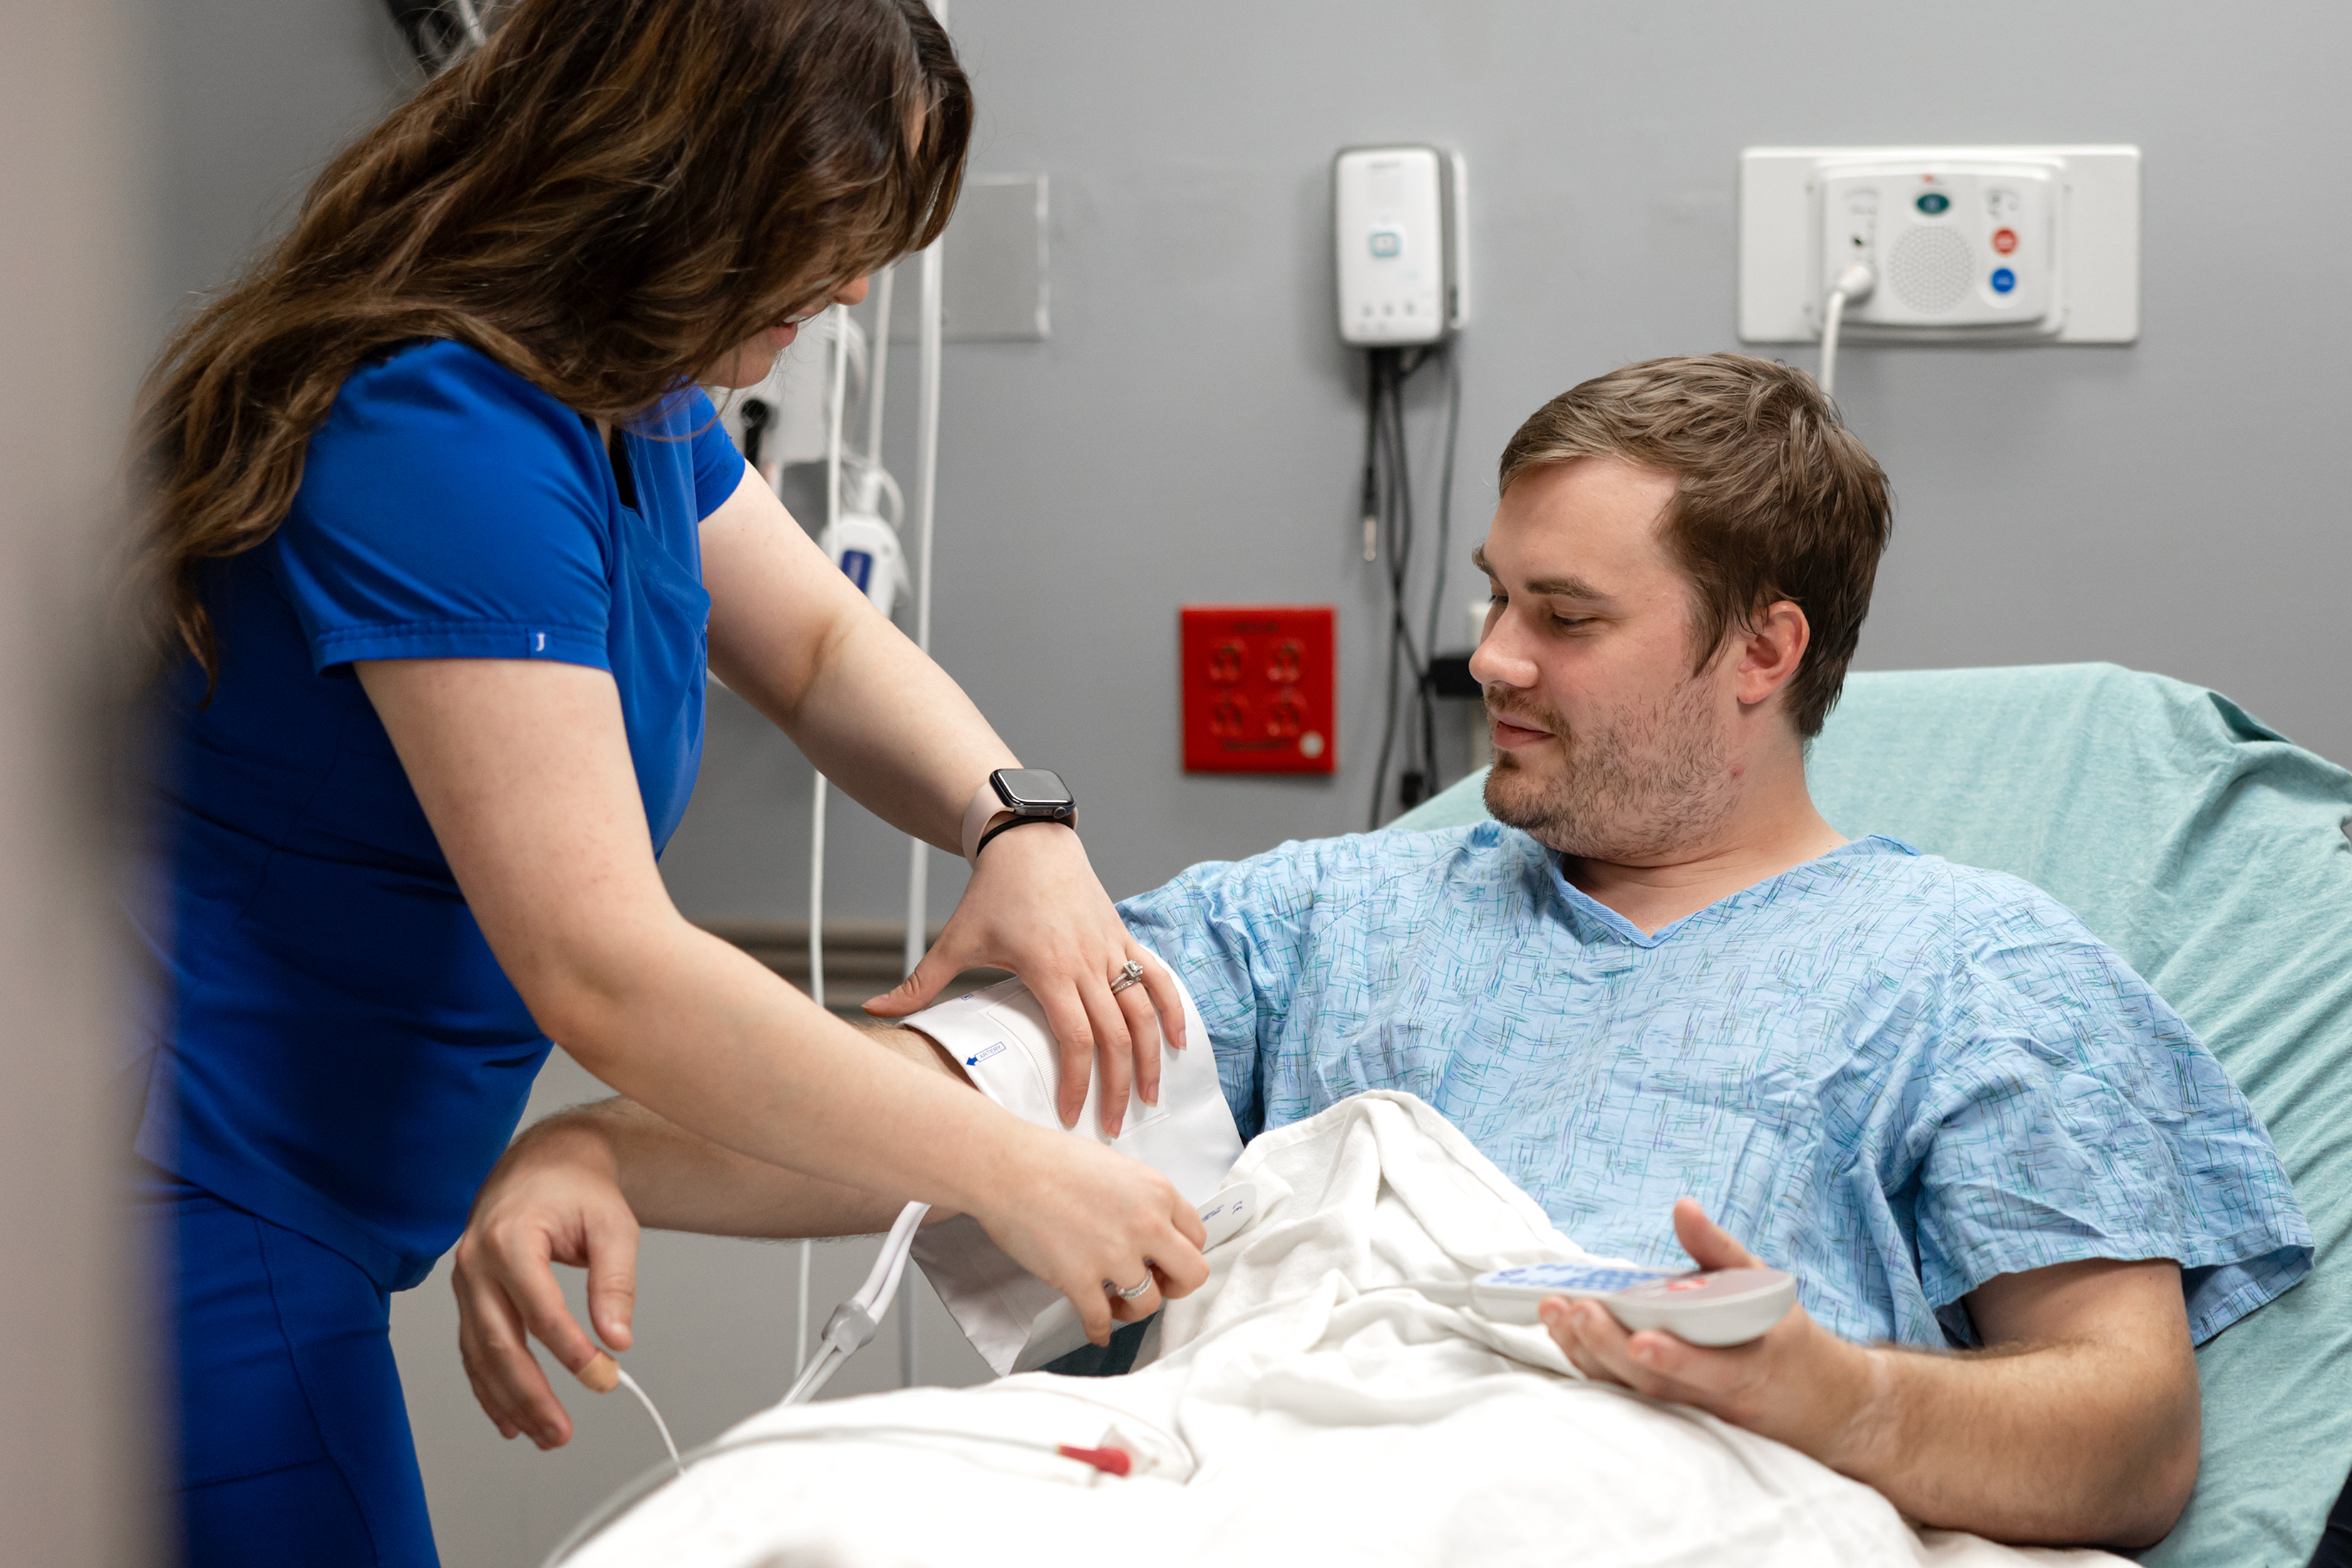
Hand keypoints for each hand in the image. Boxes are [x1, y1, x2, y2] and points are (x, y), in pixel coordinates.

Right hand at [450, 1122, 640, 1448]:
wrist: (542, 1161)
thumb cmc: (577, 1189)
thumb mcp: (613, 1224)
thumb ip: (616, 1281)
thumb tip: (619, 1339)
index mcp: (510, 1239)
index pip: (540, 1311)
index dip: (572, 1352)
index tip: (605, 1377)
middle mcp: (476, 1263)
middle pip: (499, 1343)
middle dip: (530, 1394)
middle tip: (561, 1432)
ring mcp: (464, 1281)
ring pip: (480, 1354)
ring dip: (509, 1401)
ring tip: (542, 1435)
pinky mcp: (466, 1296)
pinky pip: (472, 1349)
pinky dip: (489, 1387)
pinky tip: (509, 1418)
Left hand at [867, 823, 1186, 1136]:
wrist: (1030, 842)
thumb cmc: (992, 892)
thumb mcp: (955, 939)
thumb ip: (919, 983)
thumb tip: (872, 1009)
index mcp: (1048, 967)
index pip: (1074, 1037)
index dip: (1078, 1081)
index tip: (1071, 1117)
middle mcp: (1087, 961)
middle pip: (1116, 1034)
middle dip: (1118, 1085)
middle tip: (1111, 1127)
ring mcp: (1111, 949)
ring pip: (1144, 1011)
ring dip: (1152, 1057)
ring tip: (1150, 1097)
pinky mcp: (1124, 939)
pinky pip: (1158, 978)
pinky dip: (1172, 1010)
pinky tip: (1179, 1043)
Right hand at [966, 1127, 1211, 1345]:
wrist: (1007, 1168)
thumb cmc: (1052, 1160)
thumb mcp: (1117, 1167)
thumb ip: (1142, 1200)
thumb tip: (1149, 1227)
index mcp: (1157, 1192)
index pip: (1198, 1235)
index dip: (1183, 1252)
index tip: (1168, 1259)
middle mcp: (1145, 1225)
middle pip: (1191, 1274)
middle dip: (1176, 1285)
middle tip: (1158, 1284)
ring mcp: (1114, 1255)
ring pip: (1149, 1304)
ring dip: (1133, 1309)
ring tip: (1117, 1303)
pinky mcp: (1080, 1280)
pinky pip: (1101, 1321)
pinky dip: (1100, 1331)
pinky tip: (1096, 1330)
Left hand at [1542, 1198, 1883, 1468]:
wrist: (1812, 1404)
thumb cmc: (1781, 1336)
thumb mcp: (1763, 1286)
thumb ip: (1720, 1249)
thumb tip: (1684, 1206)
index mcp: (1749, 1365)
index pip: (1711, 1370)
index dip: (1675, 1359)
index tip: (1642, 1339)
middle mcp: (1714, 1398)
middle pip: (1657, 1383)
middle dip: (1611, 1347)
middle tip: (1577, 1309)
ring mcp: (1686, 1411)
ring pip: (1633, 1392)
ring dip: (1589, 1355)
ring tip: (1556, 1314)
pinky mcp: (1665, 1412)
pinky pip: (1625, 1395)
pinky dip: (1592, 1366)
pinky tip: (1563, 1333)